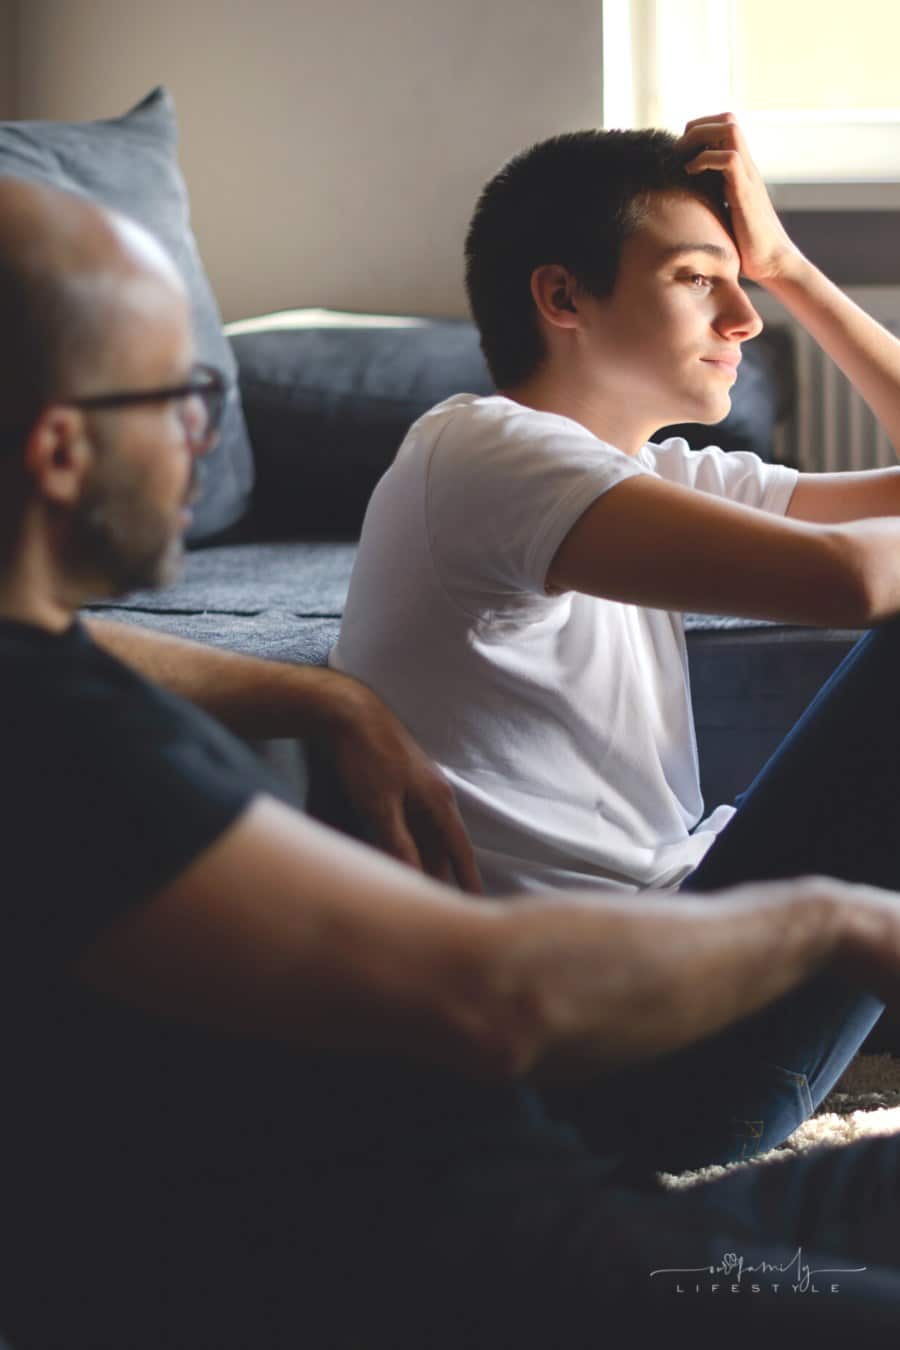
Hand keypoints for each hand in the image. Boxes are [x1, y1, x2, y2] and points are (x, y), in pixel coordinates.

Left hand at [310, 674, 482, 892]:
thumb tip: (414, 879)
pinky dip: (410, 843)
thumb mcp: (380, 806)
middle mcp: (434, 796)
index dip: (467, 877)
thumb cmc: (367, 756)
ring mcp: (418, 788)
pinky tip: (401, 853)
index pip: (459, 849)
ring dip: (425, 859)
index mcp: (438, 801)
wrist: (349, 712)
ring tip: (422, 888)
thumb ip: (398, 843)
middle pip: (443, 846)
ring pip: (426, 835)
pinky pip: (412, 822)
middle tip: (443, 907)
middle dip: (444, 874)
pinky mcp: (400, 784)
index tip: (478, 902)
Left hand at [678, 112, 801, 284]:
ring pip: (730, 129)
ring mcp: (748, 177)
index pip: (725, 129)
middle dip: (697, 127)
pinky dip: (704, 160)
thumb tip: (681, 208)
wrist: (772, 264)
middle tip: (679, 152)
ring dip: (700, 137)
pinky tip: (691, 175)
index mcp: (742, 172)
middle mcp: (746, 168)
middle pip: (728, 120)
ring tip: (684, 161)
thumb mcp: (722, 218)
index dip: (700, 131)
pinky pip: (729, 159)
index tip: (680, 152)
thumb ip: (710, 203)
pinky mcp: (746, 193)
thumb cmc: (747, 249)